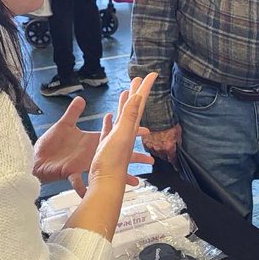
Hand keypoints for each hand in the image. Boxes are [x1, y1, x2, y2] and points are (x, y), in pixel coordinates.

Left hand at [32, 95, 150, 191]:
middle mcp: (91, 154)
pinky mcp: (71, 173)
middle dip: (133, 158)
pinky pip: (77, 181)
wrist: (35, 160)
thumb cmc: (49, 144)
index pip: (115, 135)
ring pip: (105, 170)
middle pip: (116, 155)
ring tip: (133, 182)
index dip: (130, 133)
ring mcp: (83, 165)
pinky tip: (88, 192)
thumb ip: (73, 113)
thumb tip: (82, 99)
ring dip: (117, 176)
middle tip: (150, 160)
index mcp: (91, 141)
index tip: (146, 132)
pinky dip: (82, 187)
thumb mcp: (63, 126)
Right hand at [84, 74, 157, 195]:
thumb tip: (138, 96)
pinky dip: (110, 122)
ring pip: (122, 117)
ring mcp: (116, 140)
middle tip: (138, 78)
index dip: (145, 88)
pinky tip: (109, 117)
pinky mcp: (105, 147)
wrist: (105, 185)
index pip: (139, 102)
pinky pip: (109, 130)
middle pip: (132, 107)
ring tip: (125, 92)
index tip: (153, 74)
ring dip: (124, 104)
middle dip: (136, 92)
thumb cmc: (112, 163)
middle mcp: (125, 132)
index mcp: (129, 127)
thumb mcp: (122, 135)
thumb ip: (130, 117)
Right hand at [142, 123, 181, 165]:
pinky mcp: (145, 141)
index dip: (175, 164)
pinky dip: (152, 146)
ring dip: (159, 152)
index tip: (177, 167)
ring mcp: (151, 146)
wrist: (157, 115)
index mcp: (169, 148)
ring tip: (161, 147)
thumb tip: (180, 147)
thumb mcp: (178, 132)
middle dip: (167, 156)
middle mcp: (159, 149)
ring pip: (156, 153)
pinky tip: (154, 143)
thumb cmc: (169, 122)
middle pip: (164, 157)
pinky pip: (149, 147)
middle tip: (169, 153)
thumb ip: (178, 142)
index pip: (173, 160)